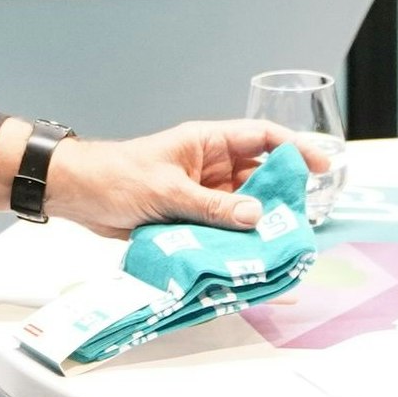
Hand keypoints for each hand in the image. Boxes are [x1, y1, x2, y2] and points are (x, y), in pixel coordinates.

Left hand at [36, 120, 333, 238]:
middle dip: (281, 196)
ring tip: (282, 245)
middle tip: (303, 219)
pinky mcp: (190, 218)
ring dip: (258, 224)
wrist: (77, 195)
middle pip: (258, 177)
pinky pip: (221, 228)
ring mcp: (201, 193)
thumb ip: (212, 206)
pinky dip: (235, 241)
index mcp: (207, 143)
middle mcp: (209, 166)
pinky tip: (250, 258)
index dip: (294, 149)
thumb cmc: (116, 177)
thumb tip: (256, 216)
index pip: (261, 138)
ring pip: (242, 207)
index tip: (320, 167)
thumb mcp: (167, 190)